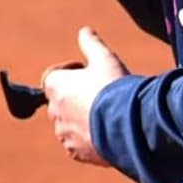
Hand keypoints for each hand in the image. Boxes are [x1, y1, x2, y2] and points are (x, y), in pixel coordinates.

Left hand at [41, 28, 130, 164]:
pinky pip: (79, 143)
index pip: (53, 77)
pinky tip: (108, 131)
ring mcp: (64, 134)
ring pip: (70, 124)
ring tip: (108, 114)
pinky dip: (90, 138)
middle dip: (76, 98)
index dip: (71, 73)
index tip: (89, 73)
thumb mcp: (105, 58)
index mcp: (55, 86)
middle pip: (61, 101)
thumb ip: (91, 44)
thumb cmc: (113, 87)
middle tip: (102, 94)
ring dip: (83, 119)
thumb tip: (84, 30)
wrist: (128, 124)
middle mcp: (54, 112)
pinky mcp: (76, 152)